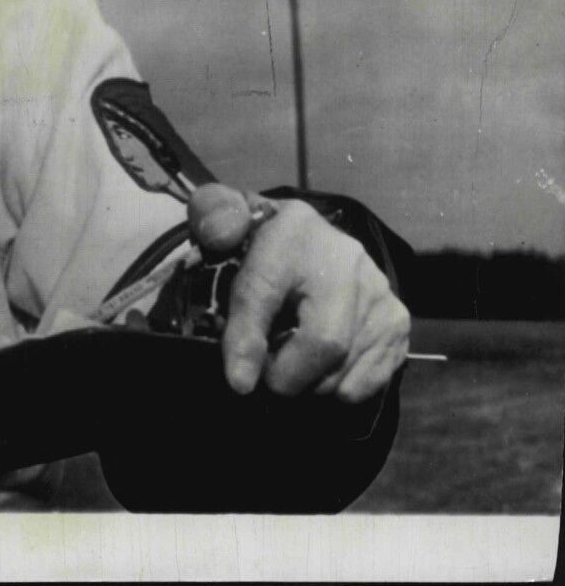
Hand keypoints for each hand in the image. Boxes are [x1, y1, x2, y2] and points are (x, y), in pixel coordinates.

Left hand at [187, 184, 409, 402]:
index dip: (249, 339)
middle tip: (264, 372)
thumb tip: (218, 249)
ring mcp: (379, 293)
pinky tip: (321, 363)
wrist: (308, 237)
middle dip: (287, 374)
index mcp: (294, 229)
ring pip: (346, 370)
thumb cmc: (258, 239)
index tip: (239, 381)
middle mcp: (348, 260)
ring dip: (309, 384)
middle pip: (325, 342)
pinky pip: (367, 382)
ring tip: (290, 359)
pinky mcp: (398, 322)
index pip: (266, 290)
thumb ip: (213, 226)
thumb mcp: (225, 227)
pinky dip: (338, 386)